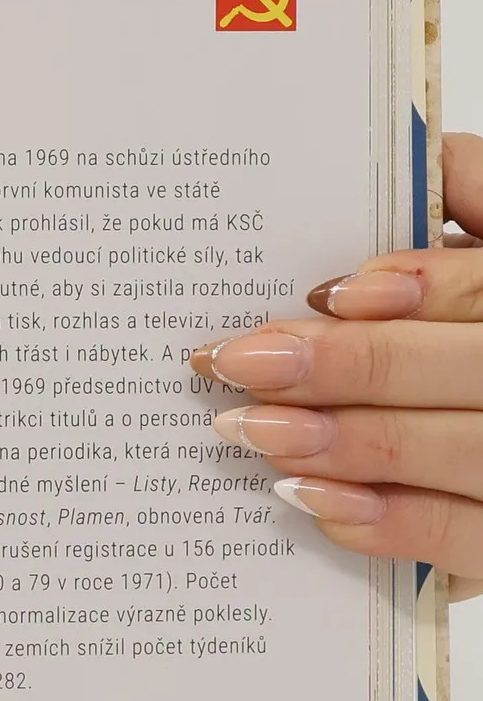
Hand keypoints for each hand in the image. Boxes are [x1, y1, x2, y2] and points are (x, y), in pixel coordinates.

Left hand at [195, 131, 482, 598]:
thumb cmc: (472, 328)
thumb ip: (474, 199)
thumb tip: (424, 158)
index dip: (425, 289)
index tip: (326, 294)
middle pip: (470, 372)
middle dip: (351, 367)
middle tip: (240, 361)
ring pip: (463, 454)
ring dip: (350, 443)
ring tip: (251, 427)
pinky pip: (466, 542)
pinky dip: (388, 522)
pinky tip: (309, 498)